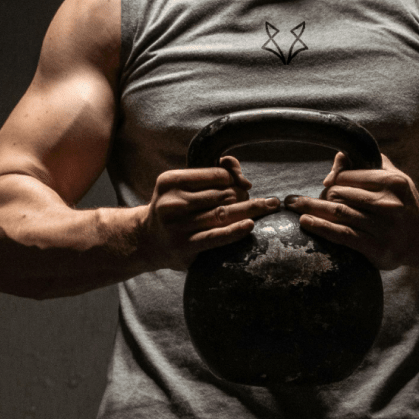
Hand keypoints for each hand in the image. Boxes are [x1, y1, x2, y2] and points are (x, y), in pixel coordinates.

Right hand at [140, 156, 283, 269]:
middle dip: (244, 197)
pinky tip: (250, 225)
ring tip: (269, 206)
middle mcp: (171, 202)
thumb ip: (213, 172)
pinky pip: (216, 236)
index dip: (235, 179)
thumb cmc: (175, 207)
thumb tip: (242, 177)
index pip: (216, 175)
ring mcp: (177, 226)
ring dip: (250, 210)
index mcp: (170, 181)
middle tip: (261, 201)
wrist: (148, 240)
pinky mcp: (184, 246)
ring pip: (223, 214)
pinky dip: (235, 231)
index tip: (244, 186)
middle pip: (222, 195)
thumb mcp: (184, 185)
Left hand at [285, 153, 418, 269]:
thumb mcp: (393, 177)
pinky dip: (321, 227)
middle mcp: (388, 204)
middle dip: (319, 196)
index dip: (333, 181)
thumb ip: (369, 162)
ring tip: (292, 205)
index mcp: (392, 183)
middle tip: (296, 199)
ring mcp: (383, 227)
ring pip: (338, 213)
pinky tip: (305, 221)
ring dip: (311, 208)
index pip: (349, 177)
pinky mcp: (376, 248)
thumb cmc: (403, 203)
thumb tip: (339, 156)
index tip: (324, 186)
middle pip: (340, 195)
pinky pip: (342, 235)